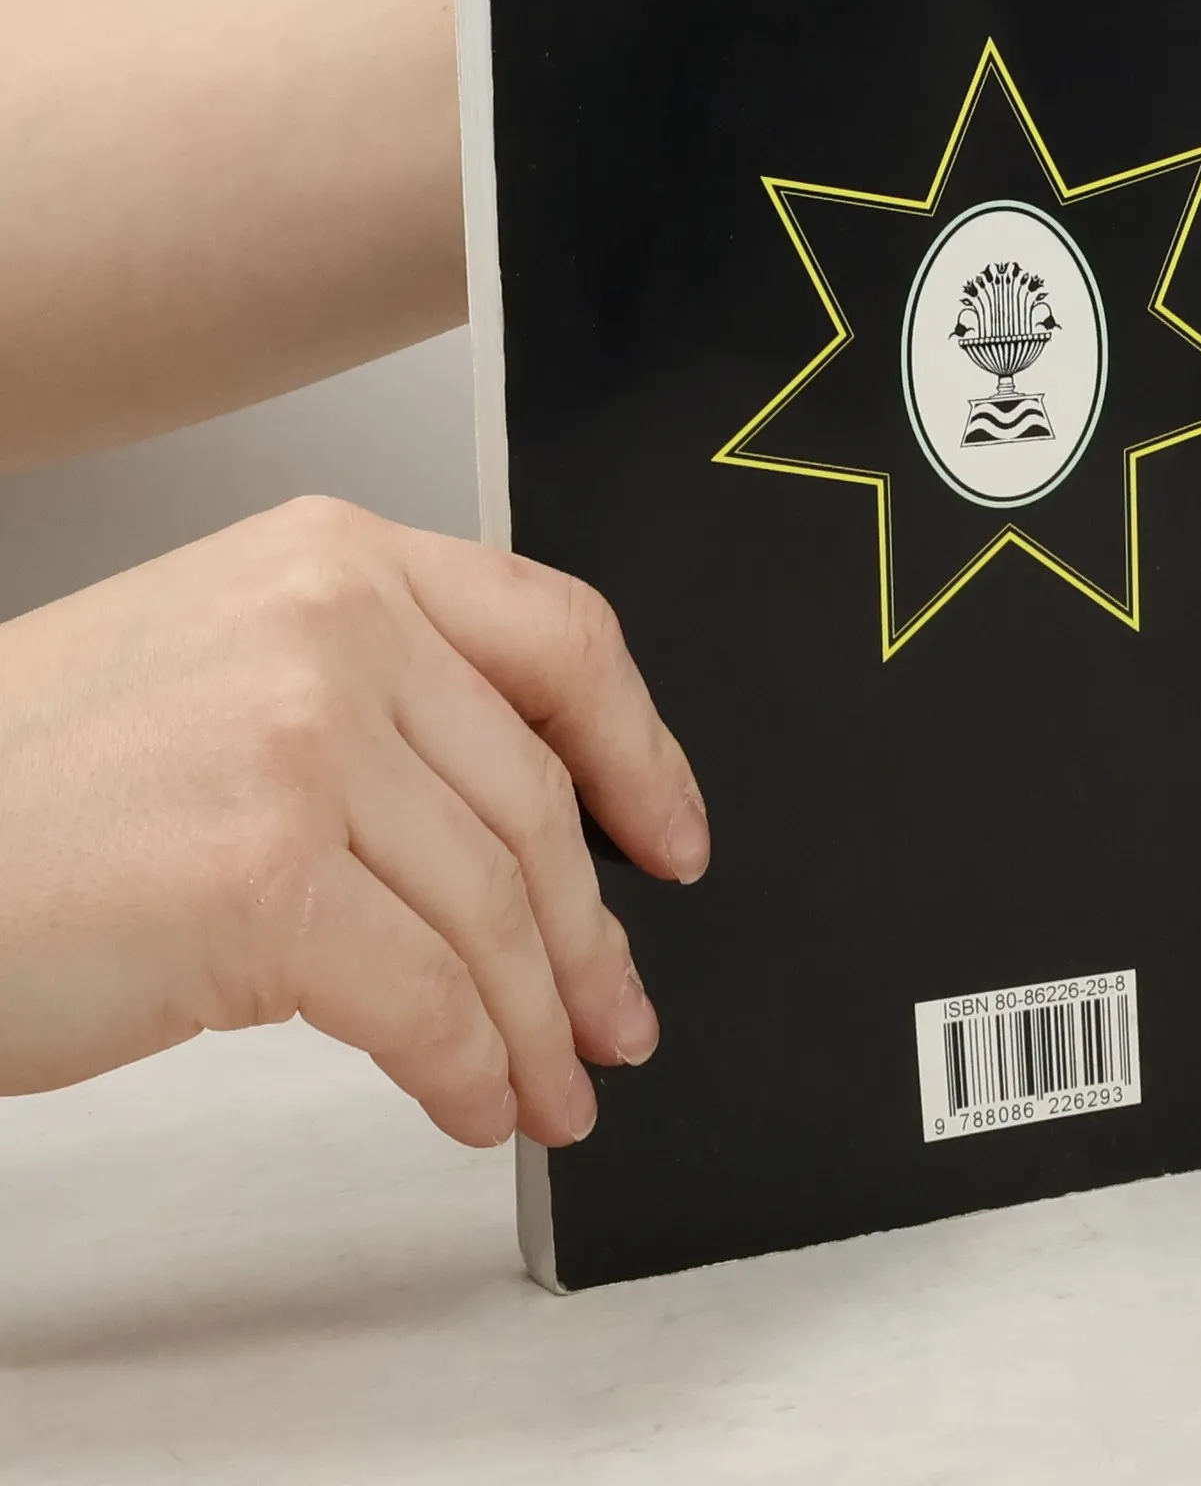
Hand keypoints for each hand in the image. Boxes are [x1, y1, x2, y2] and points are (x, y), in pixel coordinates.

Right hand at [0, 498, 706, 1148]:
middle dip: (591, 936)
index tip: (675, 841)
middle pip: (534, 801)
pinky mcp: (263, 877)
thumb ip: (381, 707)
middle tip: (617, 1017)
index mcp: (335, 559)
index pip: (562, 638)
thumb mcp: (222, 674)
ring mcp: (300, 743)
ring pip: (493, 909)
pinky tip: (472, 1101)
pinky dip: (467, 1065)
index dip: (641, 752)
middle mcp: (332, 626)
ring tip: (552, 1087)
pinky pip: (425, 996)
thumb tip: (532, 833)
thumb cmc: (25, 788)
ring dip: (537, 1023)